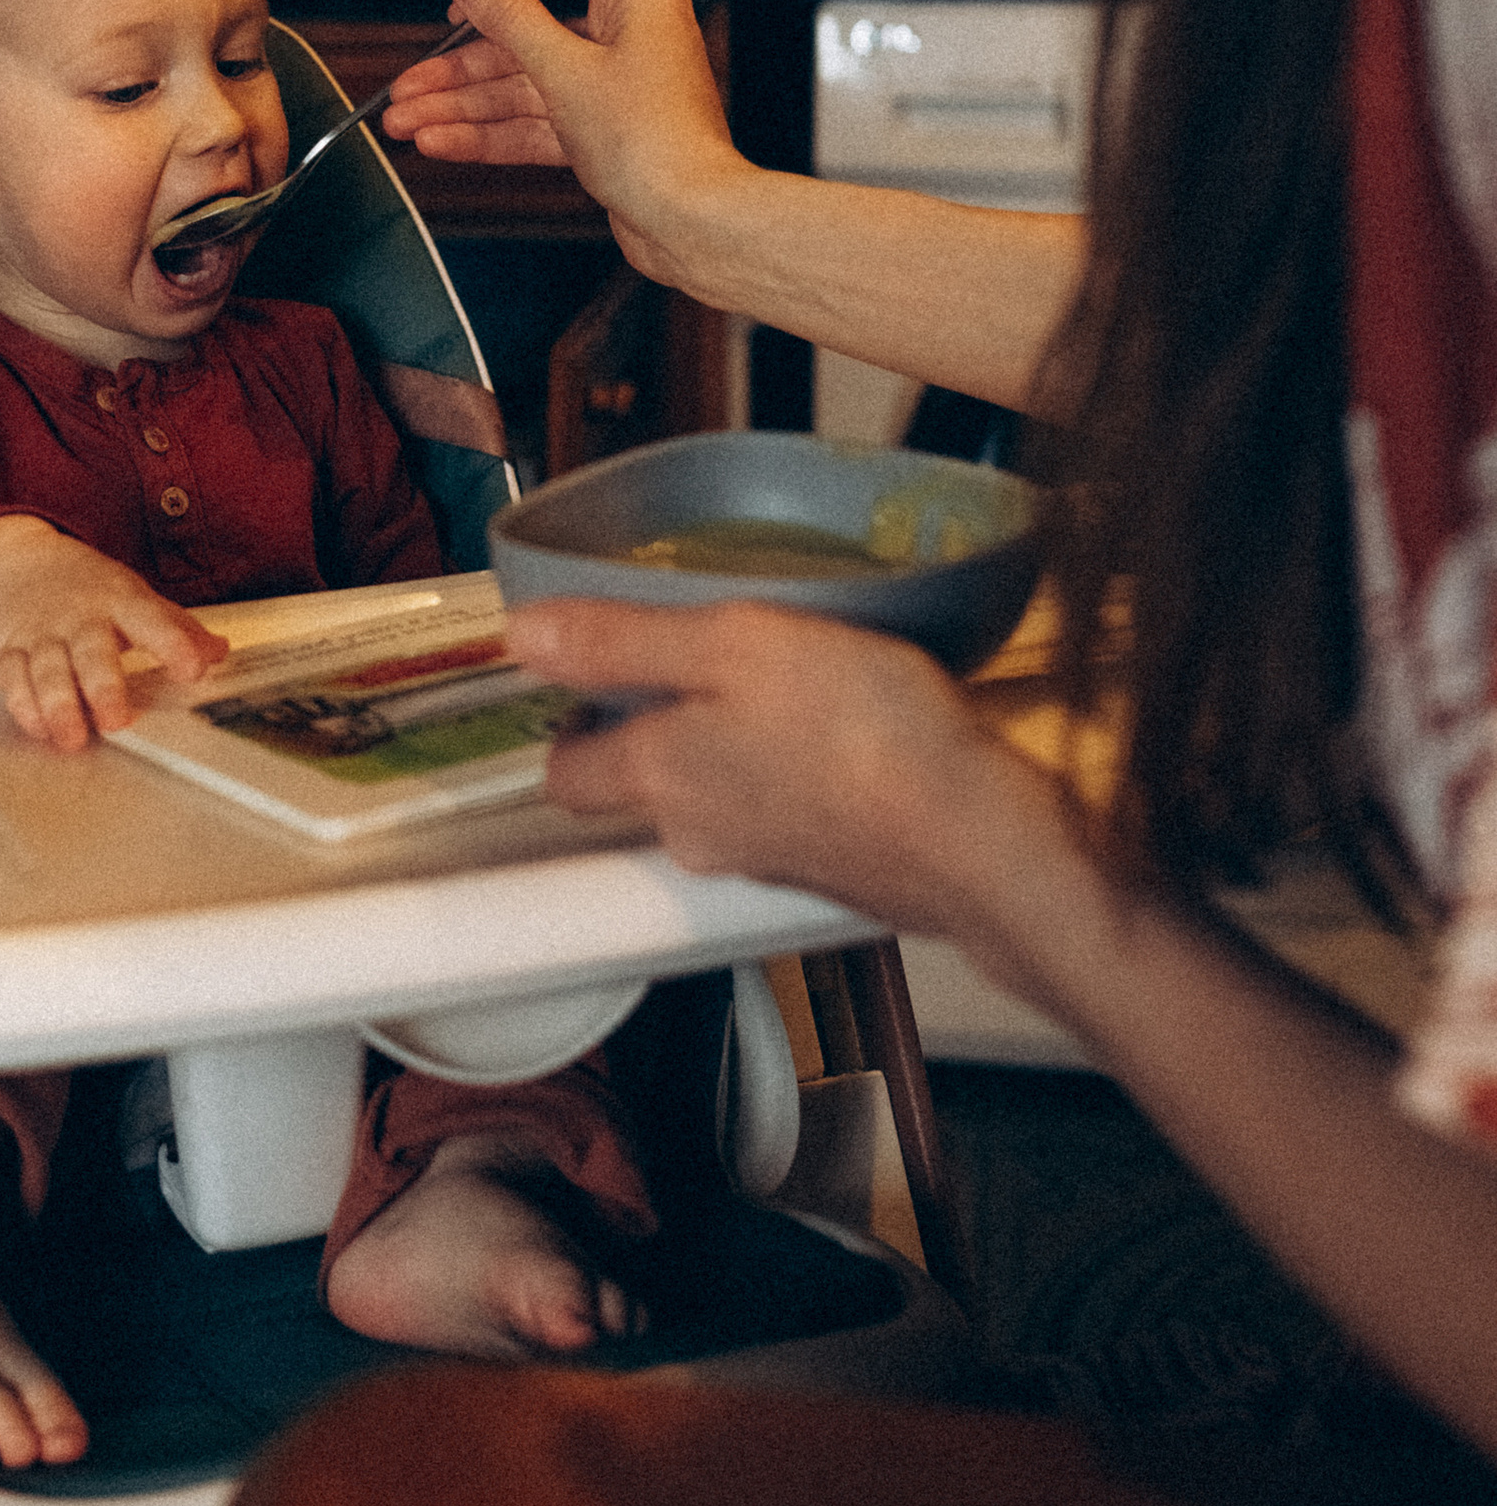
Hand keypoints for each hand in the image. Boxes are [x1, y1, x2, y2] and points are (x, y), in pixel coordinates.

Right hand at [0, 518, 225, 752]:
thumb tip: (220, 652)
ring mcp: (41, 631)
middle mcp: (79, 616)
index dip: (172, 643)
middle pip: (91, 650)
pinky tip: (38, 728)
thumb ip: (176, 628)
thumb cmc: (88, 589)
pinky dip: (21, 703)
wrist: (18, 562)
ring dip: (58, 705)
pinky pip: (10, 675)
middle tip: (116, 722)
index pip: (151, 619)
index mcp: (120, 600)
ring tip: (72, 738)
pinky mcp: (7, 646)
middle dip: (102, 686)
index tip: (192, 669)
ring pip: (47, 668)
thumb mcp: (135, 598)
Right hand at [378, 0, 747, 293]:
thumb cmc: (657, 144)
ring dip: (465, 106)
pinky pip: (538, 123)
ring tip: (409, 120)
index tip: (465, 1)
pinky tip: (446, 141)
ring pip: (525, 86)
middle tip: (413, 81)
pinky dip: (492, 134)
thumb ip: (507, 17)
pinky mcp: (604, 132)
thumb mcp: (562, 68)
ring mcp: (616, 87)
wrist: (690, 222)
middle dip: (462, 67)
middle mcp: (630, 36)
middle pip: (529, 35)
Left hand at [509, 595, 1097, 985]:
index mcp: (659, 776)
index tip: (588, 675)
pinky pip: (788, 816)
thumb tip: (523, 635)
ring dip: (731, 749)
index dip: (567, 723)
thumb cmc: (863, 734)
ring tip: (776, 683)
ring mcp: (768, 860)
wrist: (982, 841)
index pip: (566, 772)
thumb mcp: (734, 643)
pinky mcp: (834, 870)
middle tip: (691, 660)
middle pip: (643, 786)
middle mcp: (700, 834)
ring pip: (717, 800)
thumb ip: (623, 641)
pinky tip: (843, 734)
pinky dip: (797, 777)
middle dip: (652, 732)